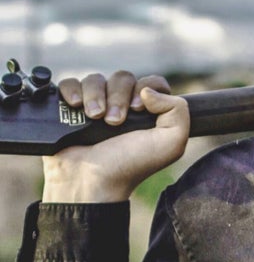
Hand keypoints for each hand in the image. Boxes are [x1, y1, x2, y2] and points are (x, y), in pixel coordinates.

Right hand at [42, 72, 188, 202]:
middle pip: (123, 78)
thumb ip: (178, 110)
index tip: (138, 109)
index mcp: (147, 110)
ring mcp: (94, 105)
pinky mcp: (68, 109)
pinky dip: (72, 90)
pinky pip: (69, 83)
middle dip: (119, 96)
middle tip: (114, 121)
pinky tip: (76, 107)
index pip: (151, 81)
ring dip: (95, 95)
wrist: (92, 183)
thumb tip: (148, 91)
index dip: (146, 88)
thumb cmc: (131, 165)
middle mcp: (121, 104)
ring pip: (96, 79)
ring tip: (94, 117)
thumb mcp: (171, 143)